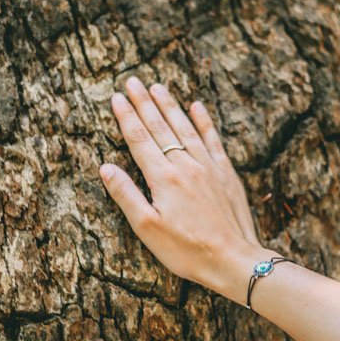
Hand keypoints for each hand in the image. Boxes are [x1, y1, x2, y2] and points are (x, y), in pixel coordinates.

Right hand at [99, 76, 273, 302]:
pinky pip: (213, 139)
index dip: (126, 117)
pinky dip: (205, 121)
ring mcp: (209, 166)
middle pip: (161, 127)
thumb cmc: (187, 250)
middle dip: (144, 102)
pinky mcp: (227, 173)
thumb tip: (106, 167)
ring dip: (170, 105)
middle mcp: (186, 165)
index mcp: (163, 178)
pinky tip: (198, 106)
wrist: (234, 259)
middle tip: (132, 81)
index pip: (139, 139)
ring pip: (186, 127)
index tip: (115, 97)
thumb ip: (126, 195)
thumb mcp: (148, 229)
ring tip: (157, 86)